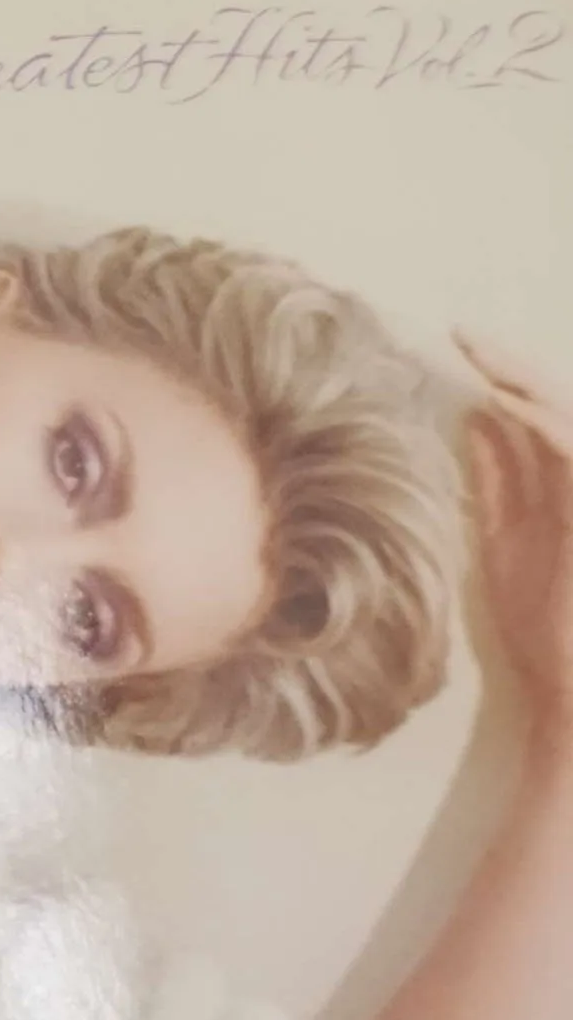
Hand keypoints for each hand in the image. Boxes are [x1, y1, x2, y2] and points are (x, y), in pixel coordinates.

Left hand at [462, 332, 572, 736]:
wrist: (571, 686)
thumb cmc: (541, 624)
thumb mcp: (504, 539)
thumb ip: (498, 482)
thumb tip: (475, 421)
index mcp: (558, 491)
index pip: (533, 420)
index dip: (503, 378)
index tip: (457, 346)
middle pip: (554, 411)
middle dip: (513, 368)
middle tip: (465, 333)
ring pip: (570, 426)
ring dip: (529, 386)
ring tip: (484, 356)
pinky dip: (548, 428)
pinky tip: (509, 406)